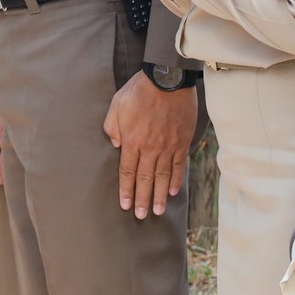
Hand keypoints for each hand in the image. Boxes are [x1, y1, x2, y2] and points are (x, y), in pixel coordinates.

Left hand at [103, 71, 195, 218]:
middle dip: (141, 199)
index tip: (124, 205)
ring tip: (157, 211)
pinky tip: (172, 191)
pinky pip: (179, 165)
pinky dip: (176, 180)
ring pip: (162, 176)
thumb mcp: (116, 105)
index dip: (126, 190)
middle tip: (140, 215)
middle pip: (145, 179)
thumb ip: (112, 127)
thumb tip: (115, 144)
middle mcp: (150, 147)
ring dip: (159, 195)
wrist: (167, 79)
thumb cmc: (139, 90)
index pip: (128, 172)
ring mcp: (168, 146)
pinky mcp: (182, 141)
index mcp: (132, 140)